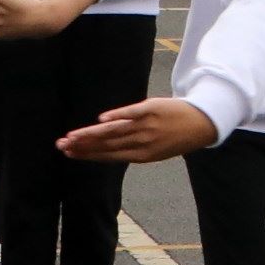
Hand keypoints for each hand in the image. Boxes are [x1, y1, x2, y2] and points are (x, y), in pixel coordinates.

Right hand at [59, 96, 217, 163]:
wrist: (203, 122)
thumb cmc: (175, 135)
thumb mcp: (155, 149)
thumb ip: (131, 147)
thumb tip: (104, 146)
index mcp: (142, 155)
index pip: (109, 155)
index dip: (88, 154)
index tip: (69, 153)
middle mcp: (142, 142)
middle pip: (107, 144)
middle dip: (83, 145)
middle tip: (62, 145)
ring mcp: (146, 125)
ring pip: (114, 131)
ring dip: (91, 134)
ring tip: (72, 135)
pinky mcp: (152, 109)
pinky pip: (132, 113)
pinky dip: (117, 116)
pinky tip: (101, 119)